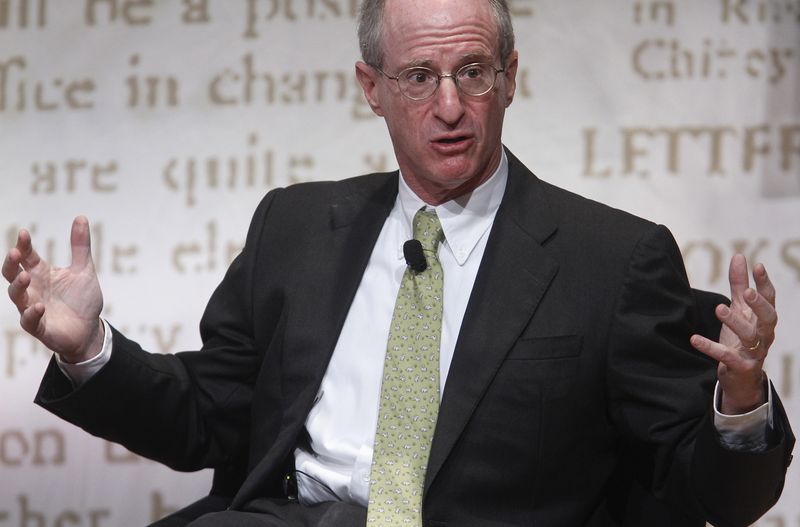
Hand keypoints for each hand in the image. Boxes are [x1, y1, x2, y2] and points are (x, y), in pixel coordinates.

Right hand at [2, 216, 103, 362]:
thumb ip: (80, 246)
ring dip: (18, 286)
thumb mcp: (84, 269)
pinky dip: (32, 313)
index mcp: (41, 272)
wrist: (90, 329)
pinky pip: (29, 320)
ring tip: (25, 277)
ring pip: (16, 295)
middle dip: (11, 264)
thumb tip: (80, 217)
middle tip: (15, 253)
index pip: (26, 255)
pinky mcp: (38, 326)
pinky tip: (39, 306)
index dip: (23, 244)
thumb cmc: (82, 299)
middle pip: (11, 273)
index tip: (24, 233)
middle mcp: (32, 288)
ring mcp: (32, 307)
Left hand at [690, 254, 775, 414]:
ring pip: (750, 336)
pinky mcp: (741, 367)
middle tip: (747, 292)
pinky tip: (694, 339)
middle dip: (759, 304)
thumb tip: (739, 256)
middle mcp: (763, 334)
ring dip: (735, 322)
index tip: (758, 266)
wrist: (741, 378)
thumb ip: (739, 285)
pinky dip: (711, 348)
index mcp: (763, 319)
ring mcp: (755, 352)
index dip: (765, 283)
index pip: (770, 299)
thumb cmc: (741, 339)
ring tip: (718, 308)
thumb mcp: (740, 310)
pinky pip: (727, 357)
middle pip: (769, 317)